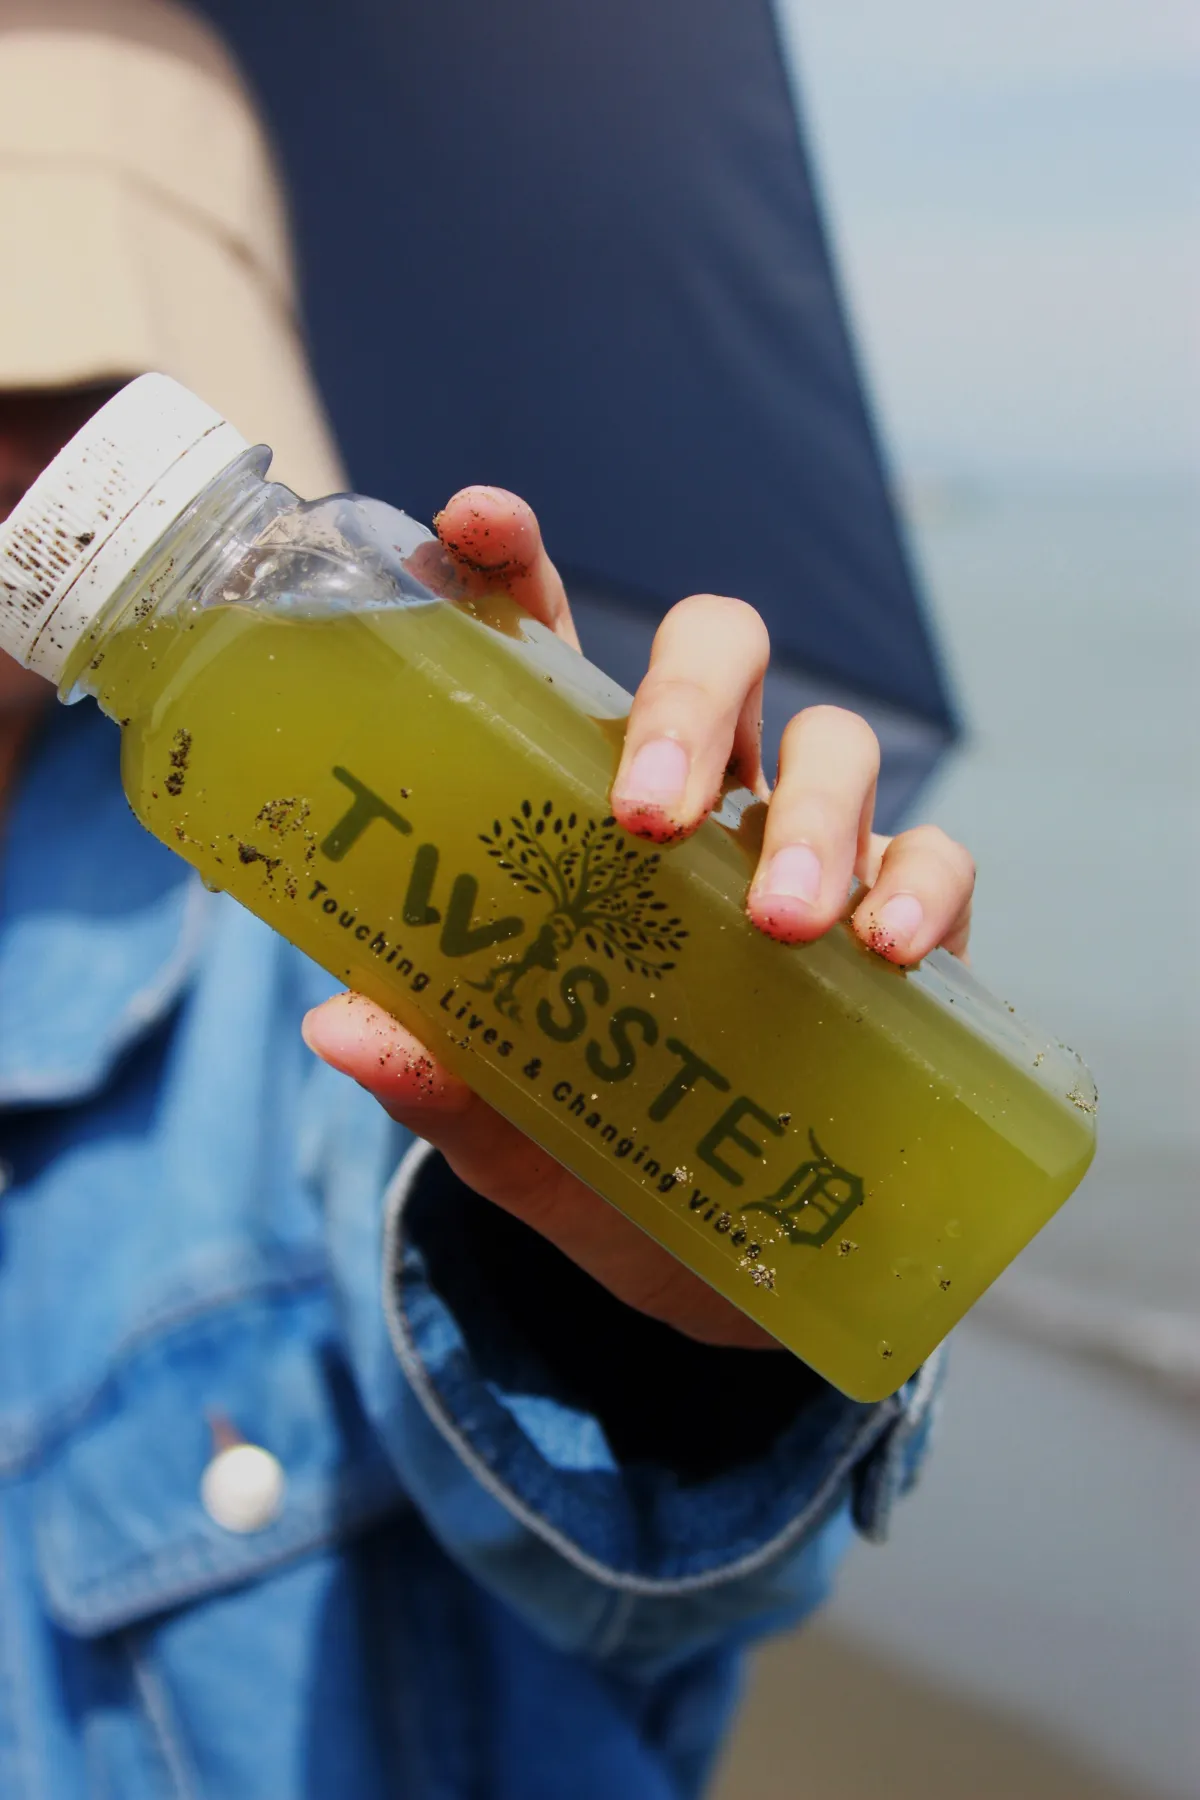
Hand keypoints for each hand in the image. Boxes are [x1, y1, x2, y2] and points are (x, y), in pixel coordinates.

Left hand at [302, 487, 974, 1348]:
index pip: (544, 657)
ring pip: (831, 744)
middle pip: (715, 657)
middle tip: (646, 815)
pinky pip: (935, 858)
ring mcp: (810, 852)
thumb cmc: (598, 1163)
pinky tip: (889, 950)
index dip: (511, 572)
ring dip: (807, 816)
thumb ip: (442, 1081)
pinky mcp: (905, 921)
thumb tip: (341, 1026)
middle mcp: (702, 803)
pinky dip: (919, 886)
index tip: (477, 521)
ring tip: (780, 924)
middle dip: (683, 701)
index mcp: (578, 810)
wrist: (720, 1274)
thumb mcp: (509, 1132)